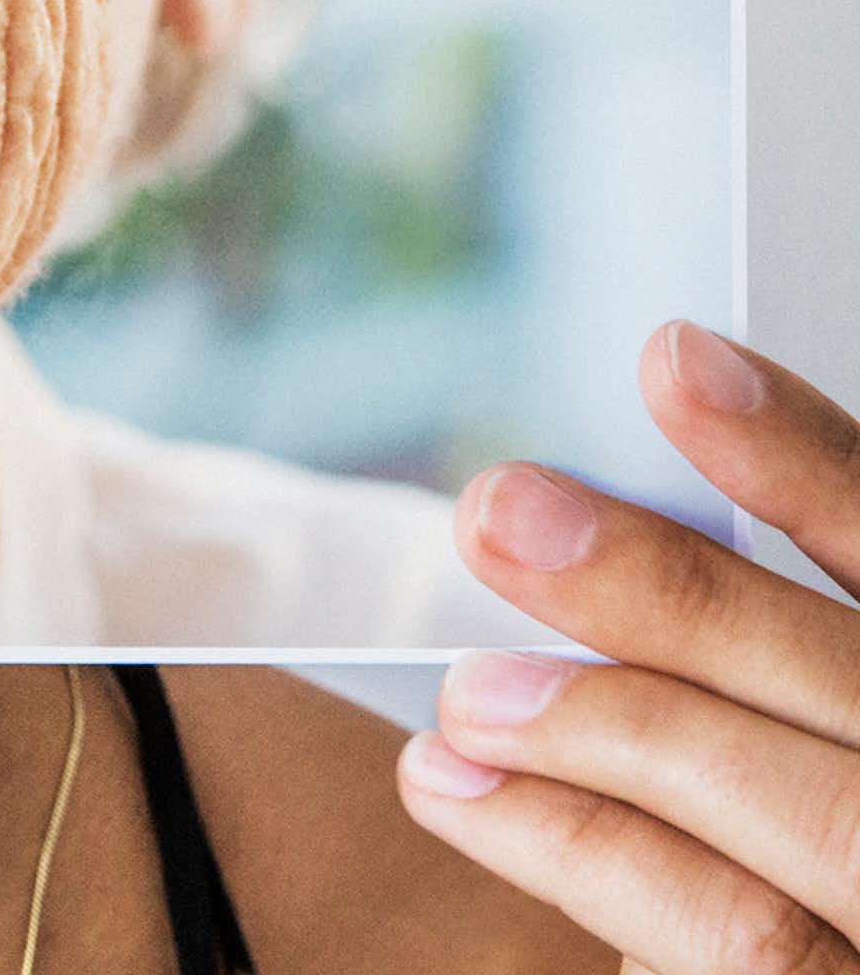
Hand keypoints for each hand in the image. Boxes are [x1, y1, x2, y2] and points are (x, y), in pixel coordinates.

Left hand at [397, 321, 859, 971]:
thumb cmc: (781, 838)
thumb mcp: (796, 709)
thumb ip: (743, 638)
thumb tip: (572, 523)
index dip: (805, 459)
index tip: (673, 356)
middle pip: (846, 678)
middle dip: (668, 590)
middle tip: (498, 512)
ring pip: (796, 811)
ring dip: (599, 732)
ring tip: (460, 691)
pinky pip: (731, 930)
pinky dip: (575, 847)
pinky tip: (454, 787)